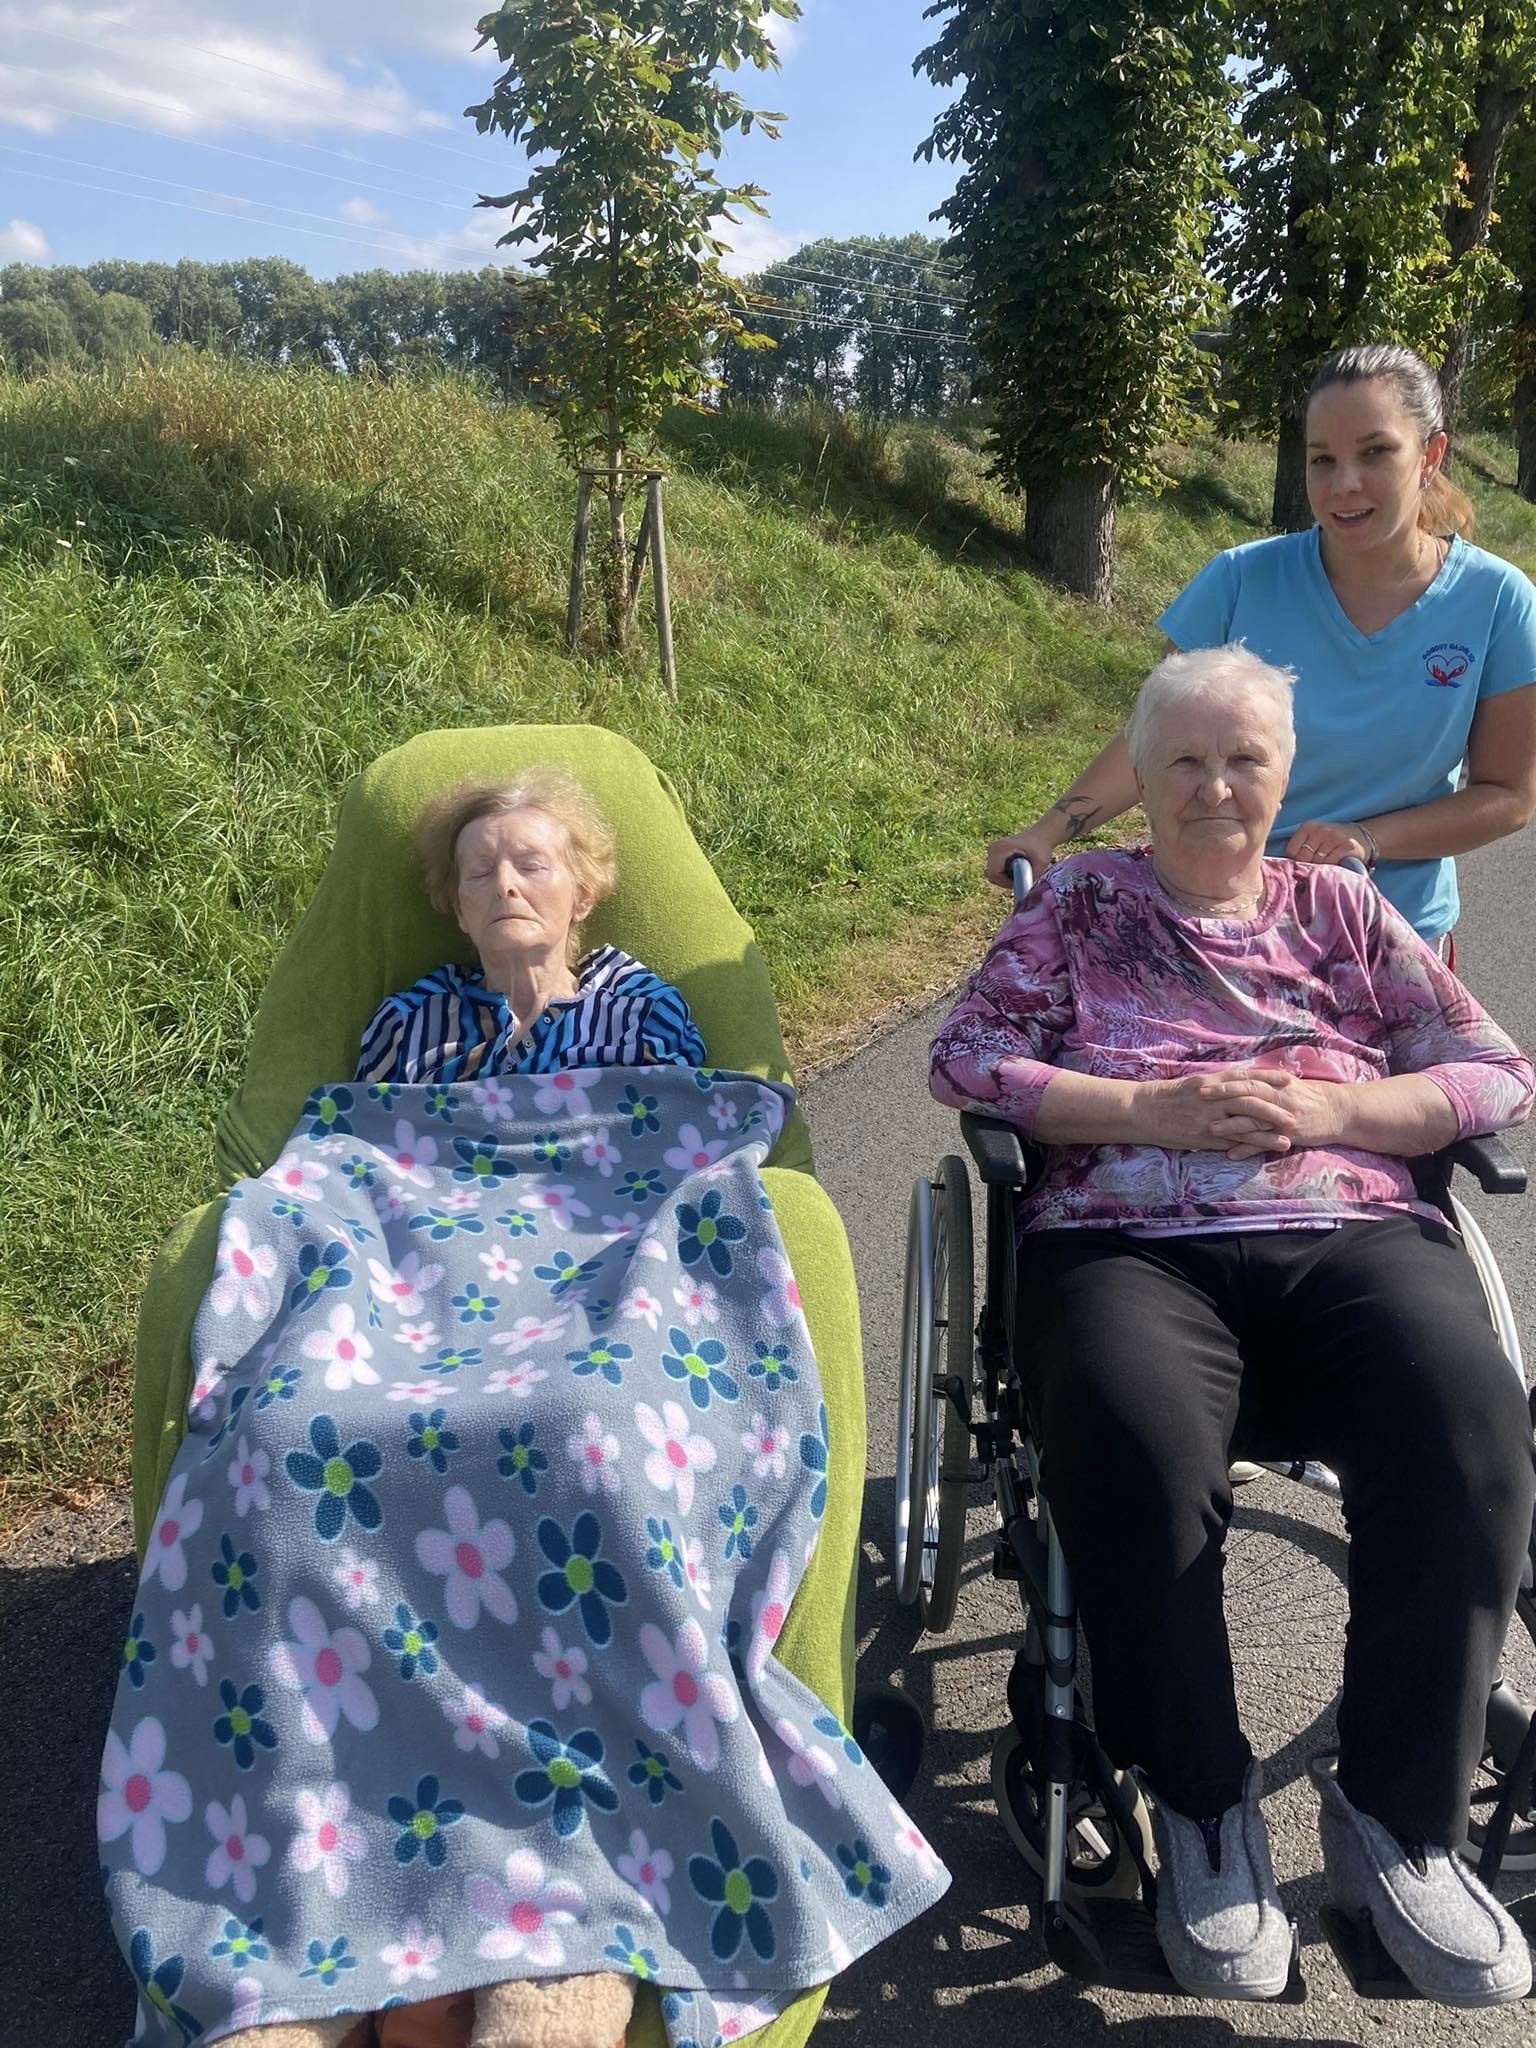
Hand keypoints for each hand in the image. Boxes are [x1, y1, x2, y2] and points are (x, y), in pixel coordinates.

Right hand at [986, 827, 1058, 889]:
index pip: (993, 874)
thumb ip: (1031, 878)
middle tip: (1019, 879)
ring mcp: (991, 850)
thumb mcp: (1041, 864)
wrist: (1040, 836)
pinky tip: (1015, 869)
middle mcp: (992, 848)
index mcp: (1000, 849)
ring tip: (1019, 873)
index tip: (1018, 881)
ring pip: (992, 873)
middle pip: (991, 874)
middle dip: (1004, 881)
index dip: (1004, 882)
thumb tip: (1023, 893)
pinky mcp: (993, 853)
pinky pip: (994, 869)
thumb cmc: (1042, 849)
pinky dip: (1003, 874)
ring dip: (1004, 878)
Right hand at [1132, 1072, 1297, 1157]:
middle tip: (1295, 1115)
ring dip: (1267, 1133)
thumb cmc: (1167, 1096)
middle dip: (1274, 1109)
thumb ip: (1217, 1084)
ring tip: (1288, 1139)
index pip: (1245, 1077)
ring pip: (1243, 1124)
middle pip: (1250, 1101)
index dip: (1268, 1078)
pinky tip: (1262, 1151)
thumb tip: (1240, 1084)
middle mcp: (1211, 1098)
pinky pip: (1229, 1141)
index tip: (1289, 1078)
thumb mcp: (1193, 1083)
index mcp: (1210, 1080)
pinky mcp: (1202, 1136)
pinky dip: (1248, 1146)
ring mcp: (1207, 1118)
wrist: (1142, 1111)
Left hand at [1285, 819, 1370, 866]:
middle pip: (1303, 858)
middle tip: (1311, 873)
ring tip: (1322, 871)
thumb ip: (1300, 848)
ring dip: (1318, 871)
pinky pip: (1331, 863)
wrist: (1360, 836)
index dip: (1294, 862)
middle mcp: (1320, 829)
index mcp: (1308, 826)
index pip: (1291, 851)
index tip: (1300, 867)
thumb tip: (1285, 868)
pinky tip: (1333, 869)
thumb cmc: (1331, 841)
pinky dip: (1330, 870)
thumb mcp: (1314, 838)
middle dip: (1305, 868)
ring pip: (1317, 862)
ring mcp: (1333, 836)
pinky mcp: (1346, 845)